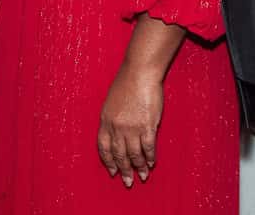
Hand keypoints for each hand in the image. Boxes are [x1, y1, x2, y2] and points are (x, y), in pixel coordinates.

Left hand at [97, 65, 163, 187]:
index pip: (103, 147)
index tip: (112, 171)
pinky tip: (152, 163)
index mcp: (105, 120)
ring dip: (139, 167)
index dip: (108, 161)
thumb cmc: (126, 83)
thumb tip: (116, 135)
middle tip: (128, 181)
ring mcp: (132, 127)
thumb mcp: (111, 102)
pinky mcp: (147, 126)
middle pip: (119, 154)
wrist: (139, 72)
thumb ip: (112, 119)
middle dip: (123, 170)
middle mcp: (116, 126)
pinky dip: (150, 158)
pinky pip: (148, 148)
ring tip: (142, 176)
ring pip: (134, 155)